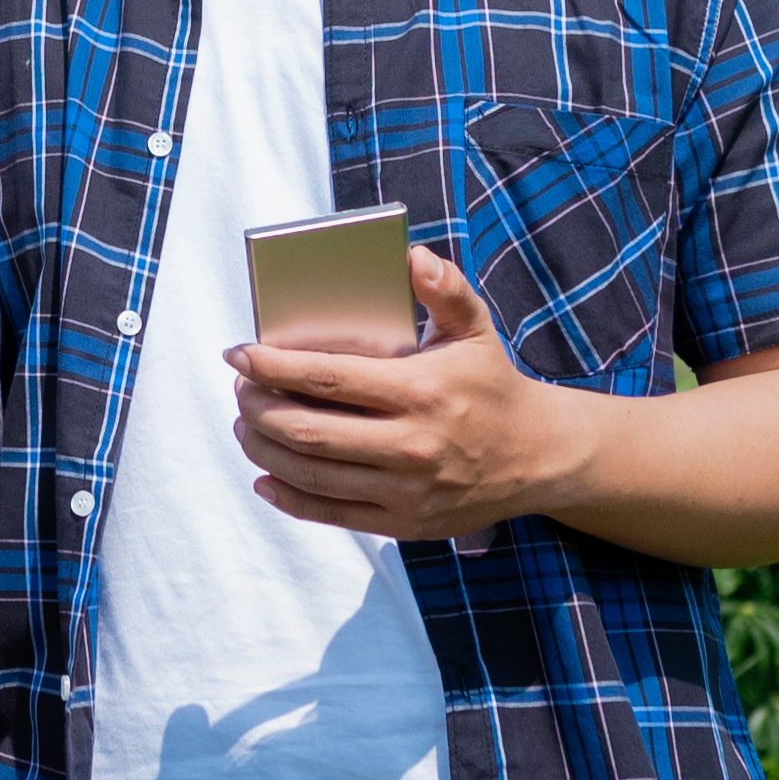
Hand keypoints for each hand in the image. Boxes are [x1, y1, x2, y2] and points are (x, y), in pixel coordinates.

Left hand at [230, 245, 592, 544]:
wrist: (538, 457)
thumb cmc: (493, 385)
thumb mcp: (476, 330)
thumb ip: (446, 290)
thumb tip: (412, 256)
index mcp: (421, 392)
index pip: (328, 378)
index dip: (273, 366)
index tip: (239, 355)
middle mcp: (410, 446)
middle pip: (308, 432)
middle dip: (259, 409)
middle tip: (241, 390)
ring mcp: (405, 491)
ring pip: (311, 475)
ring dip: (264, 450)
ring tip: (246, 425)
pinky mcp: (403, 523)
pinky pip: (331, 514)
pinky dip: (288, 497)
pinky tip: (265, 477)